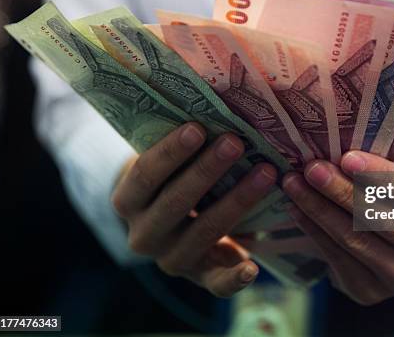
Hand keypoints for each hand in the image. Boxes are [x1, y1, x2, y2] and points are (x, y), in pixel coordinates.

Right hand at [112, 123, 276, 297]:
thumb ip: (180, 147)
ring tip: (266, 173)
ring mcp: (171, 260)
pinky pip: (215, 285)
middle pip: (176, 202)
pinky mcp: (199, 277)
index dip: (171, 152)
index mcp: (127, 201)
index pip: (146, 174)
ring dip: (237, 201)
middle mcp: (143, 236)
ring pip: (203, 231)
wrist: (168, 225)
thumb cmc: (171, 180)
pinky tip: (251, 267)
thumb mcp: (164, 165)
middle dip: (208, 170)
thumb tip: (217, 107)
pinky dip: (234, 278)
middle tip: (237, 142)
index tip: (198, 127)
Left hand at [282, 151, 393, 305]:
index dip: (382, 176)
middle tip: (312, 168)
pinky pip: (337, 259)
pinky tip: (297, 209)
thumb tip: (345, 138)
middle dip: (342, 192)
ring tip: (294, 183)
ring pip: (355, 241)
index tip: (348, 157)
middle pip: (382, 221)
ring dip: (318, 209)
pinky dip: (314, 231)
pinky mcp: (371, 292)